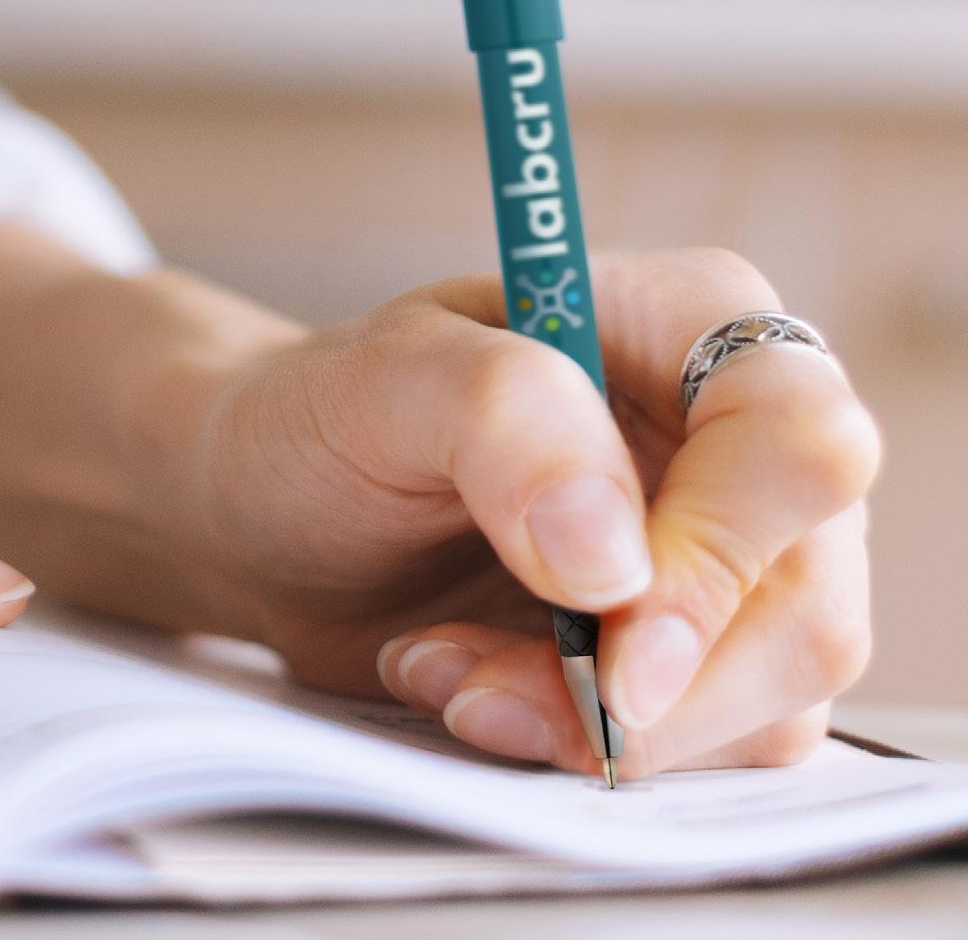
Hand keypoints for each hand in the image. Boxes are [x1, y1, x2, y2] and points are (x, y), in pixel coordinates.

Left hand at [184, 249, 876, 778]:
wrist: (263, 515)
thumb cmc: (321, 420)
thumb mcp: (376, 382)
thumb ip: (503, 422)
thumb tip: (617, 560)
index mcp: (697, 326)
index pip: (803, 444)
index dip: (725, 553)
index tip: (608, 627)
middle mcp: (742, 444)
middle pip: (808, 605)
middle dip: (650, 683)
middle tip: (483, 687)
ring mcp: (734, 560)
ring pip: (771, 698)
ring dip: (598, 725)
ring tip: (448, 671)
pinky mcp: (693, 657)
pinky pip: (705, 745)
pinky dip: (581, 744)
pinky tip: (472, 693)